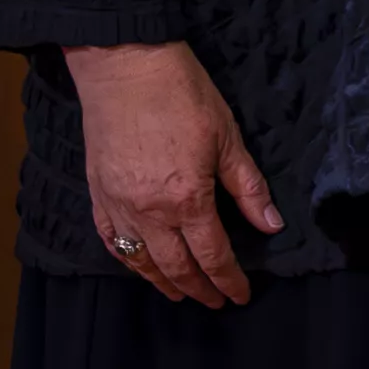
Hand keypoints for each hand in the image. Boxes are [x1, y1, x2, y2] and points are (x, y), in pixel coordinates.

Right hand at [71, 41, 280, 306]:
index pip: (212, 254)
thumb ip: (248, 188)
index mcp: (187, 199)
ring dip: (161, 282)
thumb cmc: (183, 95)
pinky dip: (126, 259)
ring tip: (180, 294)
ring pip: (139, 260)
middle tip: (215, 302)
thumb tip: (271, 225)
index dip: (229, 279)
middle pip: (175, 265)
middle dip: (198, 288)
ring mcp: (117, 204)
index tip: (241, 295)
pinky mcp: (97, 192)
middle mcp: (148, 212)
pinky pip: (109, 239)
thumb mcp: (229, 139)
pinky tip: (138, 265)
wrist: (124, 67)